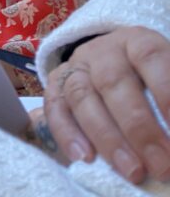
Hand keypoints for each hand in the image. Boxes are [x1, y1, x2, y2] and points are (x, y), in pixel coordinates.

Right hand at [44, 27, 169, 183]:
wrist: (115, 66)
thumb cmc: (152, 79)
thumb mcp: (166, 78)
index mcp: (137, 41)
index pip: (149, 56)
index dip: (165, 91)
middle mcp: (103, 50)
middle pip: (113, 81)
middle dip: (139, 128)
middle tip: (162, 166)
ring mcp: (76, 67)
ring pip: (82, 96)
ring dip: (107, 138)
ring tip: (132, 172)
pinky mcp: (57, 87)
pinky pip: (55, 108)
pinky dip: (67, 134)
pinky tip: (85, 159)